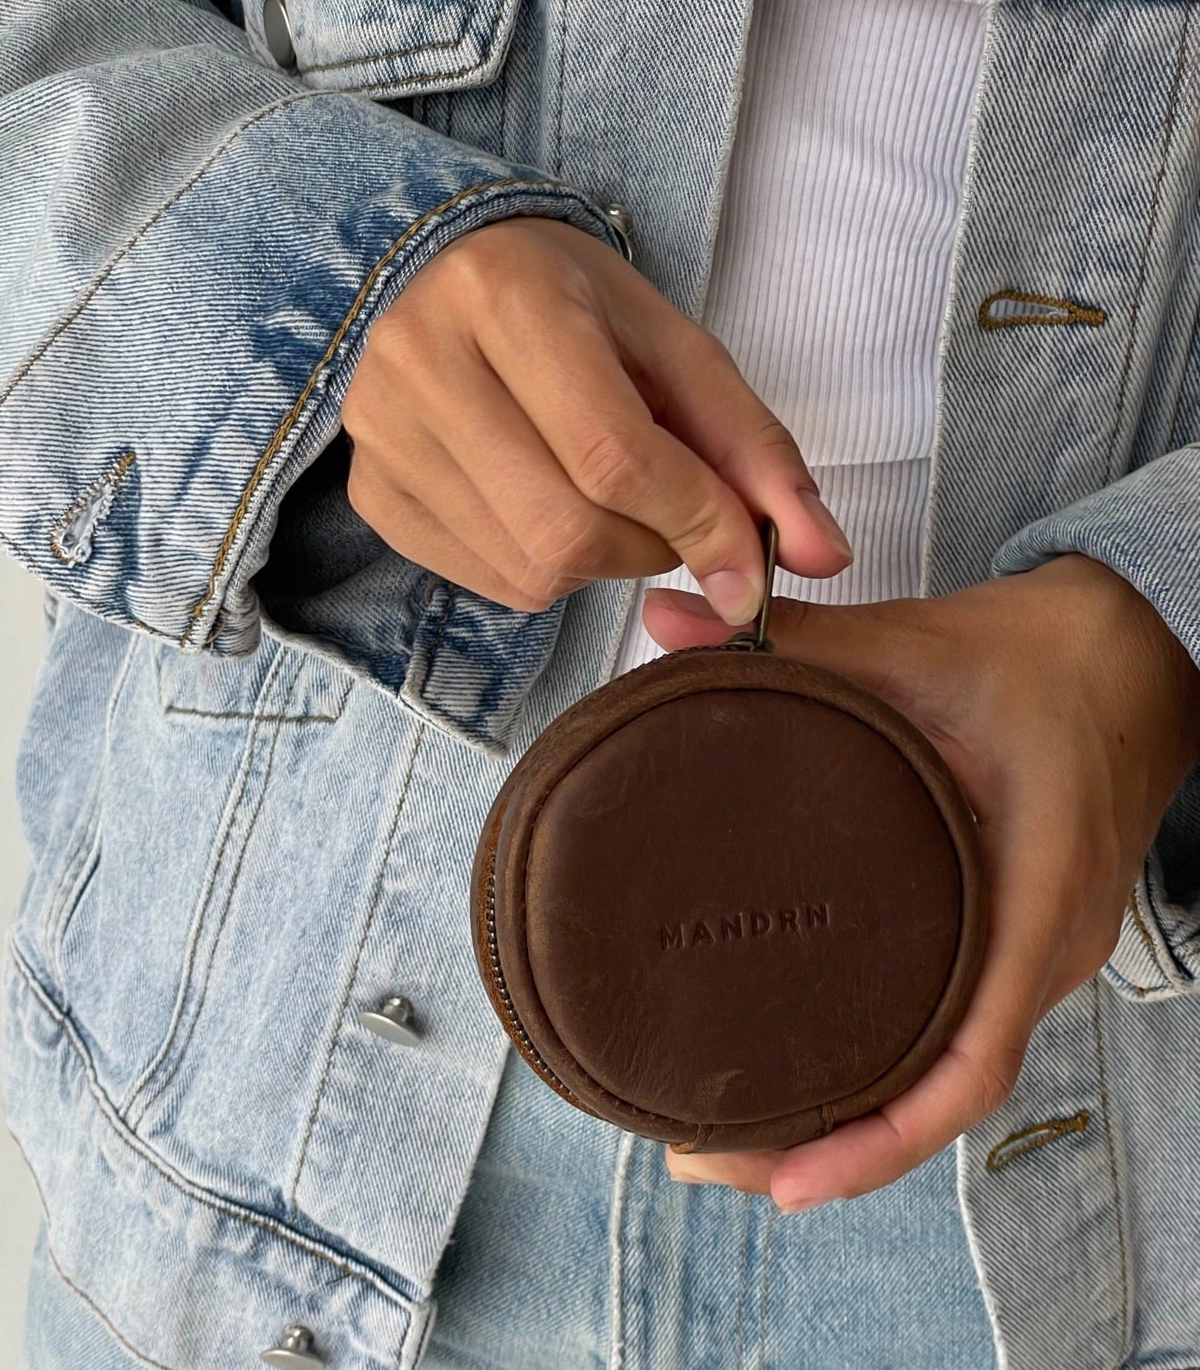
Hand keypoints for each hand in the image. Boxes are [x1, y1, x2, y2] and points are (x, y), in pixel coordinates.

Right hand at [340, 215, 852, 617]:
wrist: (438, 270)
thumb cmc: (570, 301)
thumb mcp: (673, 342)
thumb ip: (753, 445)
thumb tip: (825, 554)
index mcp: (506, 297)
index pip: (611, 452)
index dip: (697, 522)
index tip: (750, 569)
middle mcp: (421, 362)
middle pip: (566, 528)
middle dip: (651, 548)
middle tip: (672, 517)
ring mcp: (381, 434)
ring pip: (529, 569)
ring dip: (603, 562)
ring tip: (607, 498)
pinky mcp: (370, 490)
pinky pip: (486, 580)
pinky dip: (547, 569)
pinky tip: (549, 506)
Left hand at [645, 552, 1199, 1209]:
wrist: (1134, 657)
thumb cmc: (1037, 658)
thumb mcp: (917, 643)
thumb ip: (794, 638)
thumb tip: (664, 620)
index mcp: (1034, 888)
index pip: (971, 1056)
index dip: (883, 1134)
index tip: (788, 1177)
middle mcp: (1045, 945)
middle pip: (945, 1091)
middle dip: (833, 1145)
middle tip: (701, 1156)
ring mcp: (1039, 951)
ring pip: (951, 1073)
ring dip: (856, 1116)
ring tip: (733, 1136)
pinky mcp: (1020, 938)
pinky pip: (959, 1031)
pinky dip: (889, 1069)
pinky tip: (809, 1068)